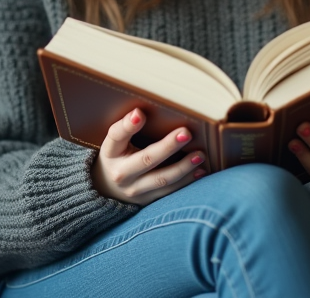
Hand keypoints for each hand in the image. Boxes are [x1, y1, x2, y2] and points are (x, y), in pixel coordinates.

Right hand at [91, 108, 207, 205]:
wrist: (108, 188)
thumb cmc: (118, 155)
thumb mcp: (116, 141)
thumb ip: (128, 127)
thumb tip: (145, 110)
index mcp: (110, 152)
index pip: (116, 136)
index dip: (127, 125)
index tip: (140, 113)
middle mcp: (121, 172)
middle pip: (146, 159)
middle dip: (167, 146)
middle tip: (186, 133)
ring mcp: (134, 189)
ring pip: (161, 179)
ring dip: (183, 167)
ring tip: (199, 155)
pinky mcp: (147, 199)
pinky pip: (169, 191)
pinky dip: (187, 181)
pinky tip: (201, 171)